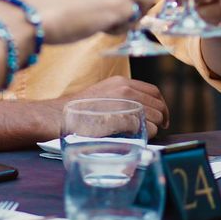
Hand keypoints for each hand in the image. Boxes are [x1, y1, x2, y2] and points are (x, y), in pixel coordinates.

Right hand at [49, 76, 169, 137]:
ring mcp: (124, 104)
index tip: (162, 116)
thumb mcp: (102, 94)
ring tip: (145, 134)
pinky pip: (146, 127)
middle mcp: (125, 89)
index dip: (162, 104)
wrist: (58, 116)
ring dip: (154, 127)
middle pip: (158, 104)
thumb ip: (120, 98)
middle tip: (160, 129)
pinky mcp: (121, 118)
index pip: (154, 91)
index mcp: (121, 82)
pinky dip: (147, 134)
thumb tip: (139, 110)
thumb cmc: (78, 111)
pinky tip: (139, 137)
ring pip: (155, 116)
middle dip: (161, 118)